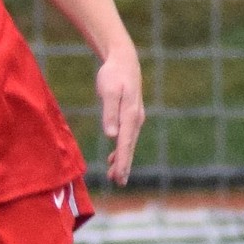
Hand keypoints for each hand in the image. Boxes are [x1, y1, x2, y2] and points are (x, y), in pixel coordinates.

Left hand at [96, 41, 144, 186]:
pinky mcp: (131, 115)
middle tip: (119, 183)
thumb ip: (109, 112)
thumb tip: (111, 135)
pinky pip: (127, 137)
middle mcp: (136, 119)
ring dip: (122, 160)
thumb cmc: (113, 74)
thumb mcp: (107, 91)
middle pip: (129, 146)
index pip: (125, 143)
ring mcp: (135, 118)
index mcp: (130, 114)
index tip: (119, 176)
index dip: (122, 161)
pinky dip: (121, 149)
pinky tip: (113, 158)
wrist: (124, 60)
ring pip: (128, 143)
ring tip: (116, 177)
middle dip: (124, 165)